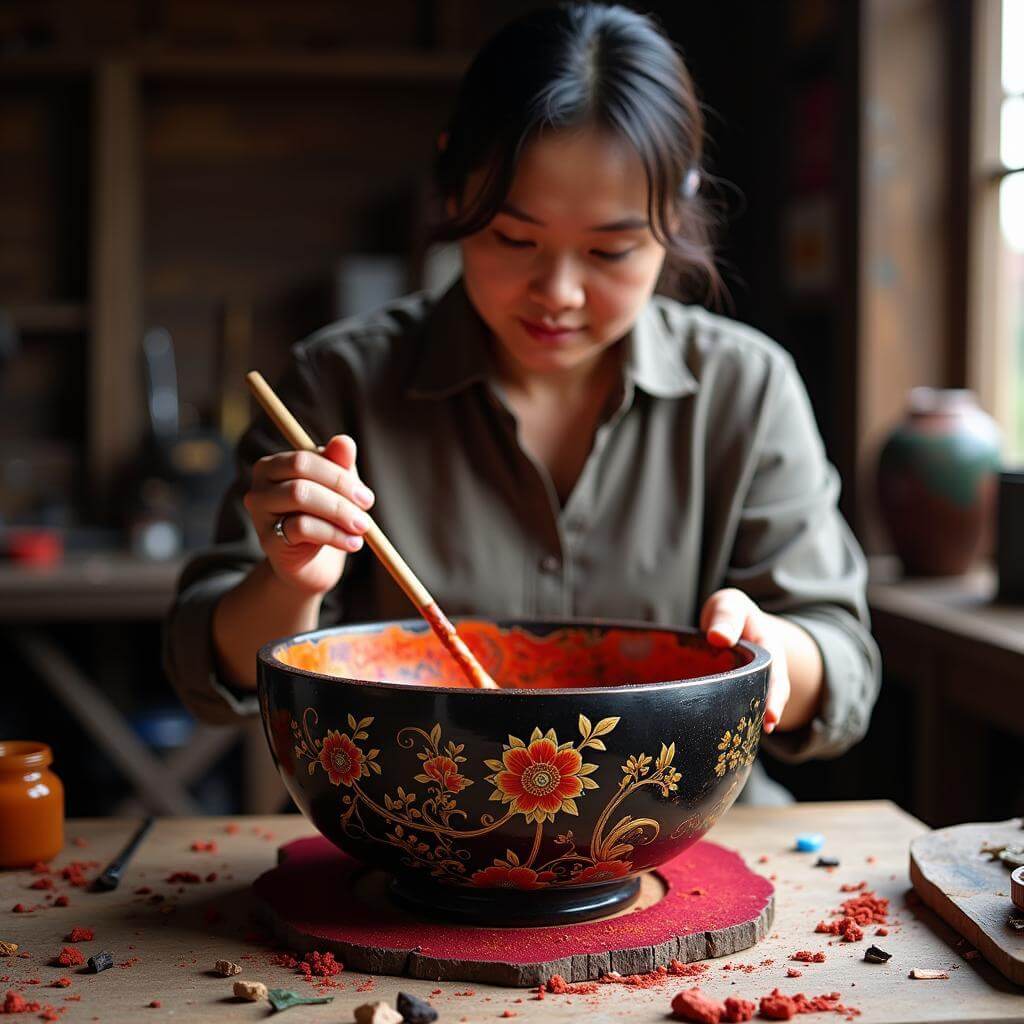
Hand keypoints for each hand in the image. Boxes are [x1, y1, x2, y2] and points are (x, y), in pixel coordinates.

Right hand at [243, 434, 373, 595]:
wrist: (312, 563)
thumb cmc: (324, 517)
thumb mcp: (336, 488)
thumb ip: (339, 463)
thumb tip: (344, 441)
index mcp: (274, 466)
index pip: (305, 458)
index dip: (339, 475)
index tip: (366, 497)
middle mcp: (260, 485)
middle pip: (300, 474)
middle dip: (340, 491)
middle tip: (367, 509)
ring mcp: (261, 513)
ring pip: (300, 496)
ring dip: (339, 512)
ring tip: (362, 528)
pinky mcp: (268, 539)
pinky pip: (301, 527)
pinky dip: (333, 534)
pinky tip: (352, 543)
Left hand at [699, 588, 789, 732]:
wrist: (729, 621)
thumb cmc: (729, 613)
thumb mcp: (729, 604)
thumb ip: (727, 616)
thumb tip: (718, 638)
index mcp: (767, 648)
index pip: (775, 674)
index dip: (774, 696)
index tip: (770, 717)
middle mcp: (764, 670)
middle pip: (770, 695)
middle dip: (767, 714)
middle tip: (762, 732)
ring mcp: (750, 684)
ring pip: (754, 705)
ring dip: (749, 721)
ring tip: (741, 741)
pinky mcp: (733, 693)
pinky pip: (736, 707)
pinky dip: (732, 720)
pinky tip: (721, 736)